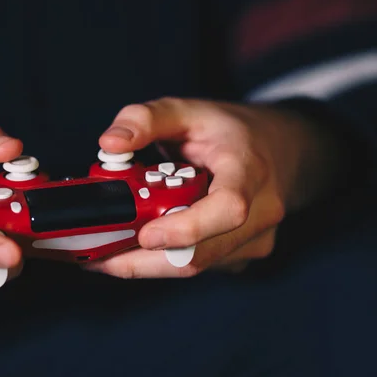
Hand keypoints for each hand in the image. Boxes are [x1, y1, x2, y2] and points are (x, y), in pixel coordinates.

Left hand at [85, 98, 340, 277]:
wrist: (282, 151)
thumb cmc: (233, 132)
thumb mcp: (188, 110)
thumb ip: (145, 119)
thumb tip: (109, 144)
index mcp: (249, 171)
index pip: (227, 208)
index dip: (185, 229)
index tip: (144, 235)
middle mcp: (260, 213)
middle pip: (200, 255)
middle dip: (141, 260)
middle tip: (94, 254)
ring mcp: (254, 240)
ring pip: (193, 267)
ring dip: (146, 262)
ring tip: (108, 245)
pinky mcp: (241, 256)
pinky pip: (197, 266)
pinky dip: (162, 260)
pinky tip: (138, 242)